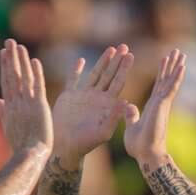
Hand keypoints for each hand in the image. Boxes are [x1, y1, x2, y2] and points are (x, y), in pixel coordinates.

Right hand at [0, 38, 52, 156]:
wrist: (29, 156)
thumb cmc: (20, 146)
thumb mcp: (8, 127)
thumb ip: (2, 112)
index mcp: (9, 107)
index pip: (6, 82)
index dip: (5, 67)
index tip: (3, 53)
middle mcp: (16, 103)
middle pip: (12, 76)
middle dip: (10, 58)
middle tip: (9, 42)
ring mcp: (27, 104)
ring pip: (23, 78)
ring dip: (21, 61)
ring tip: (19, 46)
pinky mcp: (39, 106)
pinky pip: (37, 86)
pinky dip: (36, 74)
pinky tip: (34, 61)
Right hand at [51, 45, 133, 162]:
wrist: (65, 147)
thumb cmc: (86, 144)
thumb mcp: (103, 132)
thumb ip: (114, 117)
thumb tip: (126, 101)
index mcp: (107, 105)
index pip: (118, 83)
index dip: (124, 69)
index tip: (130, 56)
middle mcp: (97, 98)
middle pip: (109, 75)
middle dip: (117, 61)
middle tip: (124, 47)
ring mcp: (83, 96)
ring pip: (95, 74)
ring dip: (102, 62)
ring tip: (111, 49)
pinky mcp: (69, 96)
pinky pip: (73, 80)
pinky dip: (76, 70)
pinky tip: (81, 61)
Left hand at [123, 48, 184, 167]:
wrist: (145, 155)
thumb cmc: (139, 146)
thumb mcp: (131, 126)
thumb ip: (131, 115)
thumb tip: (128, 106)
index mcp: (152, 106)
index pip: (158, 85)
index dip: (162, 72)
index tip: (165, 60)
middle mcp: (159, 103)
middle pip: (166, 79)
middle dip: (171, 65)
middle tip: (177, 51)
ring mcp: (162, 104)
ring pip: (170, 81)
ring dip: (176, 66)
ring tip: (181, 53)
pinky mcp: (162, 106)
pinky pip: (170, 88)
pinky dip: (176, 77)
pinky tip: (182, 66)